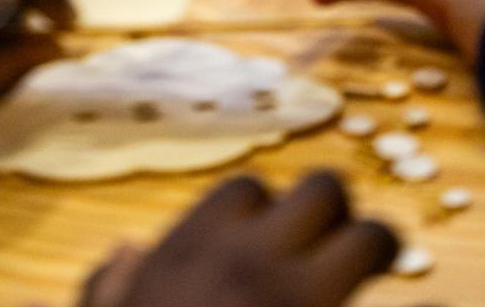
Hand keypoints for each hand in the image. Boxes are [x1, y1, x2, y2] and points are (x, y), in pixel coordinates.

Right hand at [77, 173, 398, 306]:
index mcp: (193, 252)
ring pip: (370, 236)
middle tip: (345, 246)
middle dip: (338, 211)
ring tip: (378, 270)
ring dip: (377, 247)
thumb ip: (106, 291)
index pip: (246, 192)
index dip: (264, 214)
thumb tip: (128, 251)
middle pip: (322, 190)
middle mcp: (254, 261)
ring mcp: (302, 302)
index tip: (275, 241)